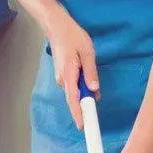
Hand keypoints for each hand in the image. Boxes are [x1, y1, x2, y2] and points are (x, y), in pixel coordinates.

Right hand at [46, 15, 98, 129]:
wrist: (56, 27)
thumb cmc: (72, 36)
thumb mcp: (87, 52)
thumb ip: (91, 72)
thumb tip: (94, 89)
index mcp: (68, 75)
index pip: (73, 99)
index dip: (78, 114)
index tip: (83, 126)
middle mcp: (62, 80)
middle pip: (74, 99)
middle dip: (86, 106)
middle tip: (96, 113)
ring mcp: (61, 79)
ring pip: (75, 93)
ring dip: (85, 95)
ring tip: (95, 90)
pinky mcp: (63, 76)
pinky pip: (74, 87)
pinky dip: (82, 89)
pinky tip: (89, 83)